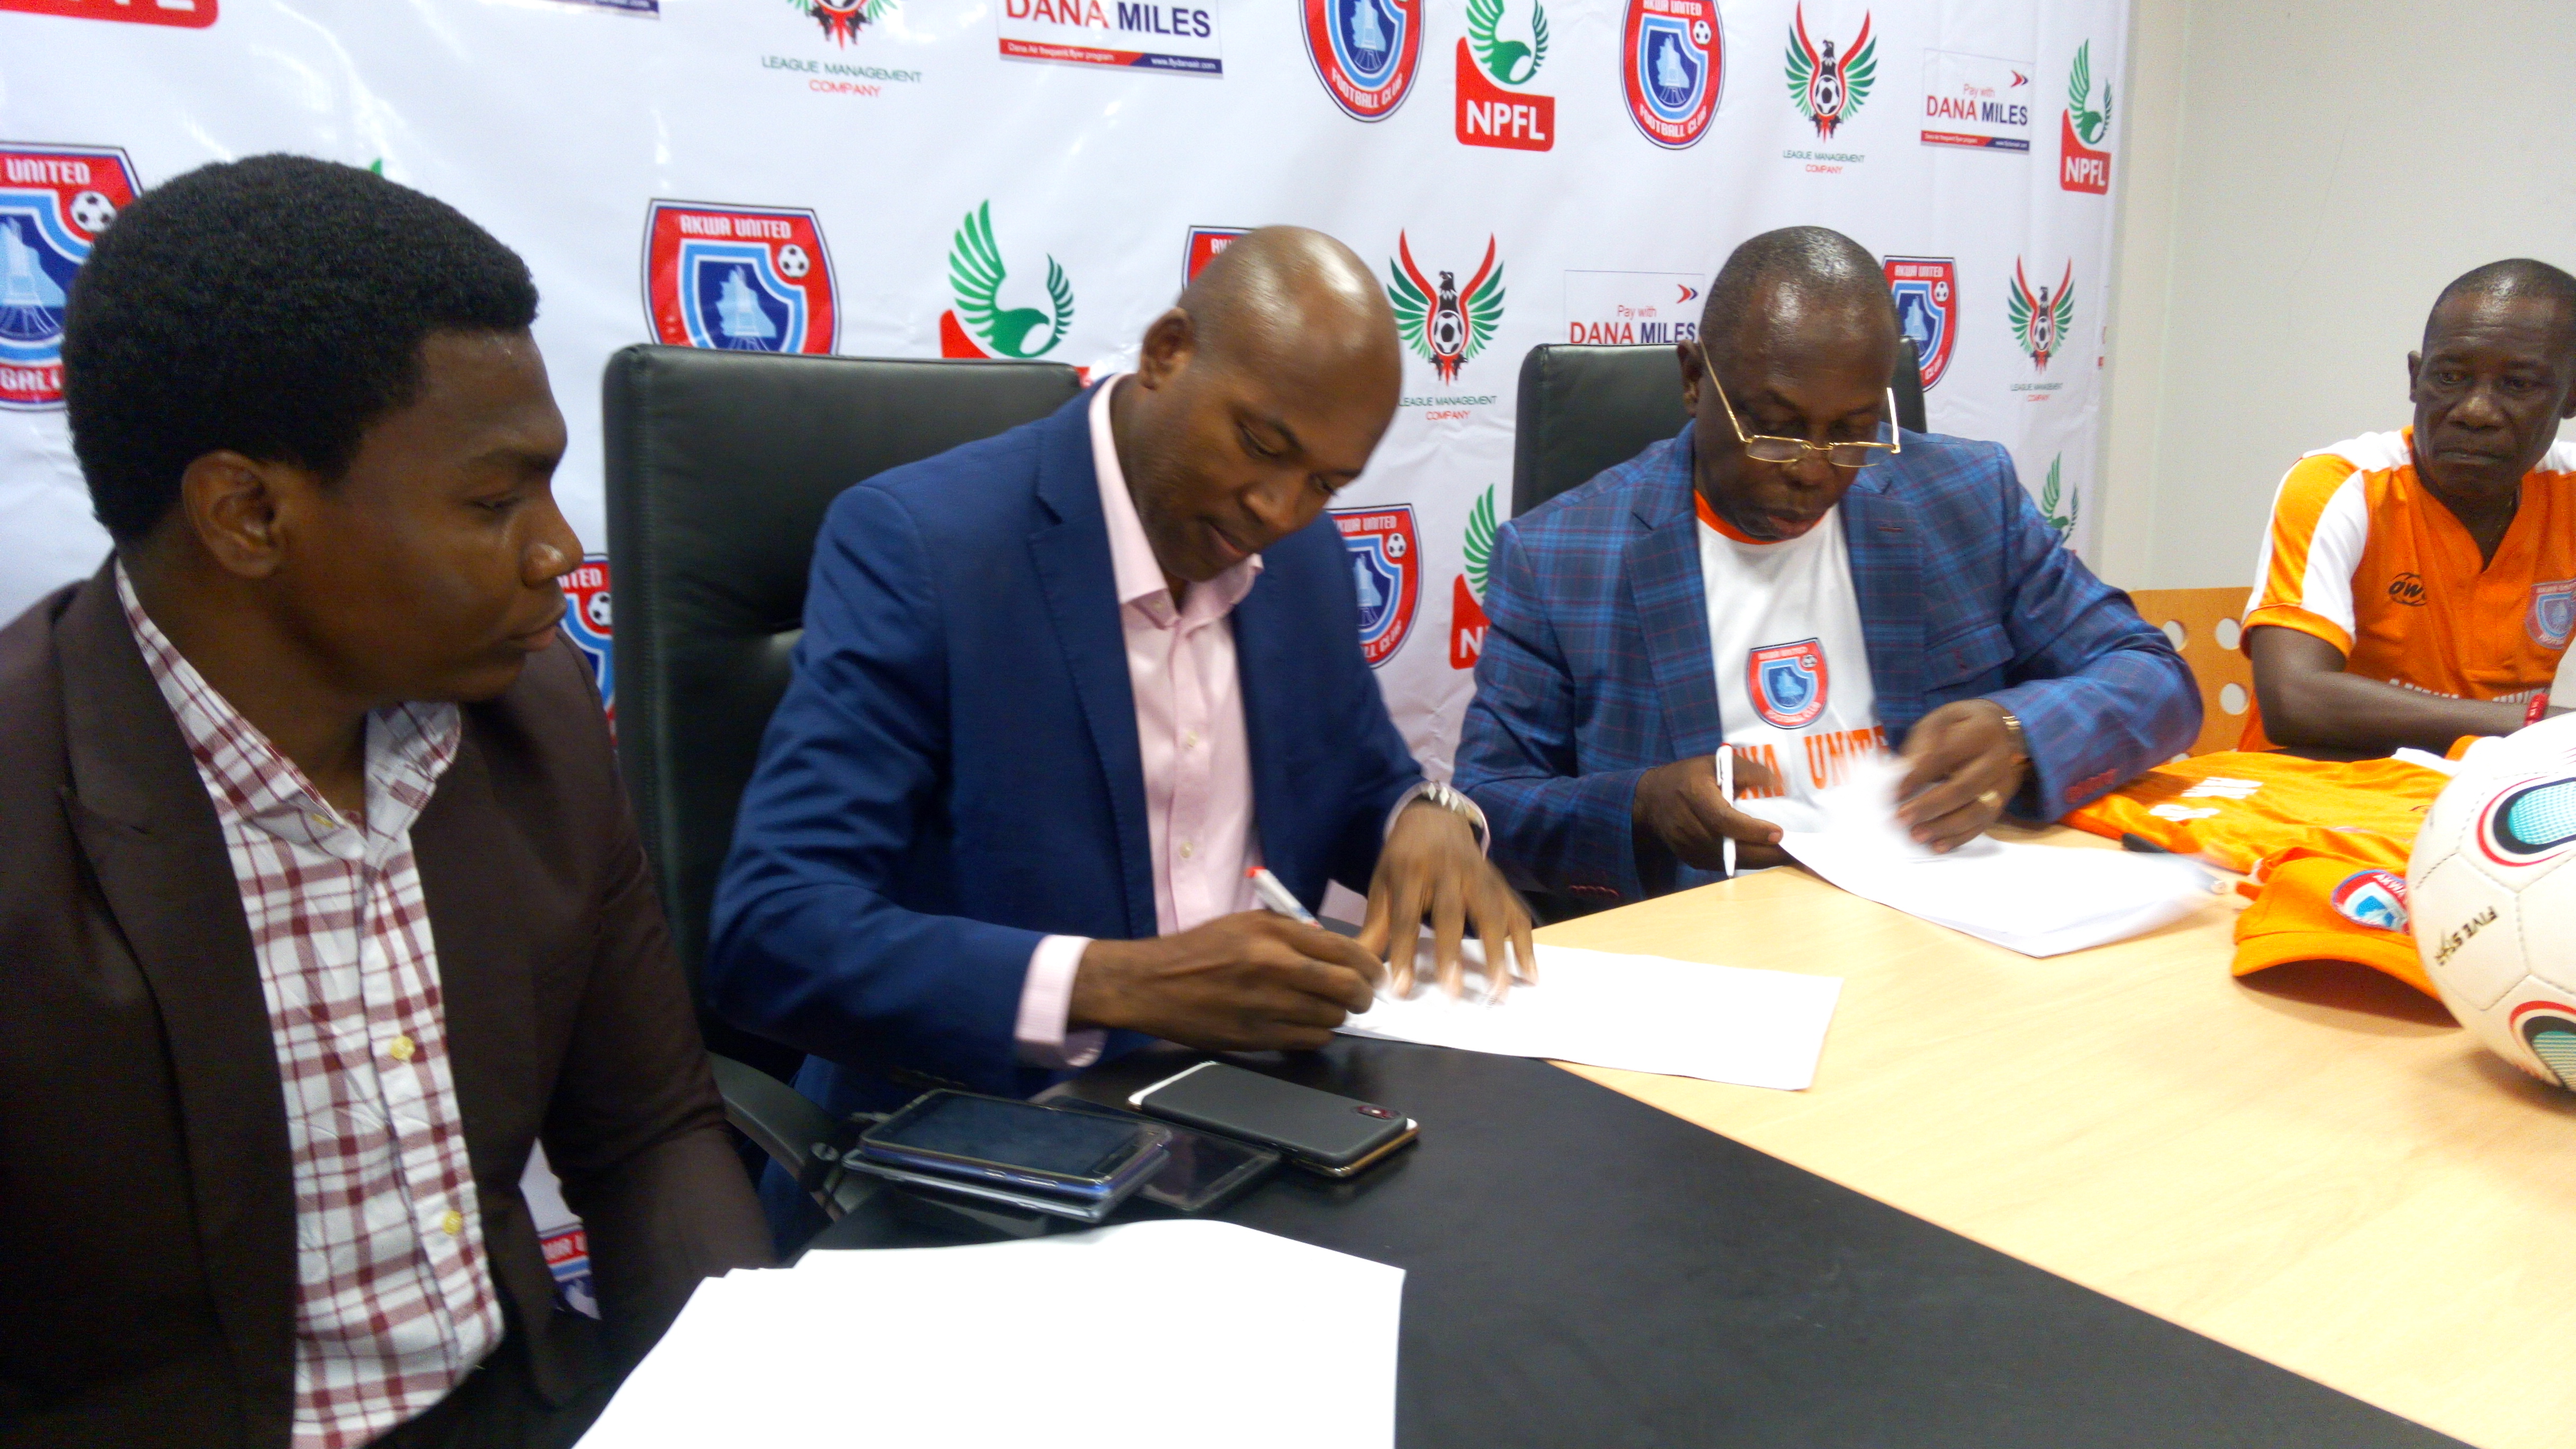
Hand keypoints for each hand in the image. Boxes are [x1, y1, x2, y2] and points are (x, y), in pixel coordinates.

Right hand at [1069, 912, 1382, 1051]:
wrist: (1153, 983)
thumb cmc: (1200, 949)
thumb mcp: (1247, 923)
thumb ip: (1292, 933)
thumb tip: (1336, 950)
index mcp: (1275, 934)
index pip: (1345, 951)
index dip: (1370, 966)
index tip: (1376, 974)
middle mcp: (1276, 968)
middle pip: (1346, 988)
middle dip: (1362, 996)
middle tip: (1361, 998)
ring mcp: (1267, 1006)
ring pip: (1331, 1019)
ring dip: (1337, 1017)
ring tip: (1326, 1010)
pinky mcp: (1257, 1038)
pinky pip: (1309, 1042)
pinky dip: (1317, 1035)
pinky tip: (1306, 1026)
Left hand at [1357, 802, 1536, 1000]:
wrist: (1434, 818)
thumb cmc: (1403, 859)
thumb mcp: (1382, 885)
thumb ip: (1376, 926)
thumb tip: (1361, 967)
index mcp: (1410, 871)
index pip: (1406, 917)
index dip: (1403, 954)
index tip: (1402, 989)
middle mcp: (1446, 870)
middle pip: (1451, 914)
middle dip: (1451, 954)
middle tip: (1454, 994)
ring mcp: (1478, 874)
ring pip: (1490, 912)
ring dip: (1498, 952)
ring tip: (1500, 989)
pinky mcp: (1499, 882)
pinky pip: (1515, 911)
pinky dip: (1525, 942)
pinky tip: (1529, 973)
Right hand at [1631, 751, 1788, 873]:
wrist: (1651, 800)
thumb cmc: (1688, 777)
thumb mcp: (1714, 761)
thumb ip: (1745, 769)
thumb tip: (1774, 781)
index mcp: (1693, 794)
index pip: (1723, 819)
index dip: (1751, 830)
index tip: (1778, 833)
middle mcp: (1688, 824)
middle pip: (1730, 847)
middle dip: (1765, 853)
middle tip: (1795, 852)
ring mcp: (1687, 846)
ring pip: (1730, 861)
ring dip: (1760, 860)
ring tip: (1788, 856)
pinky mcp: (1691, 859)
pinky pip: (1724, 865)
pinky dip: (1747, 862)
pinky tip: (1766, 856)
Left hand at [1895, 699, 2026, 851]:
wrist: (2004, 730)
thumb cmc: (1963, 725)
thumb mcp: (1941, 720)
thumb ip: (1923, 744)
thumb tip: (1902, 773)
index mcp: (1982, 731)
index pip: (1945, 756)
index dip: (1918, 775)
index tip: (1895, 792)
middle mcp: (1999, 759)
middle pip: (1963, 788)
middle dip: (1930, 806)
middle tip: (1901, 818)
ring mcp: (2005, 783)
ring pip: (1977, 811)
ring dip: (1944, 827)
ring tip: (1916, 835)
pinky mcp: (2004, 801)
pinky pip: (1983, 824)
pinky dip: (1960, 838)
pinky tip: (1937, 845)